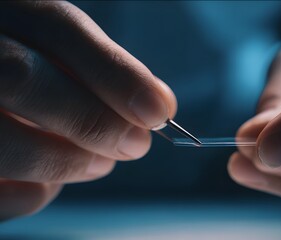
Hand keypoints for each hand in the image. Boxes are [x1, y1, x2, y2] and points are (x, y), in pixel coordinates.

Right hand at [0, 1, 175, 220]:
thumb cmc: (26, 72)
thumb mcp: (58, 55)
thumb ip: (102, 71)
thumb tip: (158, 104)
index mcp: (6, 14)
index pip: (57, 27)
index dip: (113, 73)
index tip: (157, 110)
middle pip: (24, 78)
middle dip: (93, 120)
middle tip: (135, 145)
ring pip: (5, 139)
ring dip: (67, 161)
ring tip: (100, 163)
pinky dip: (33, 193)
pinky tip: (51, 180)